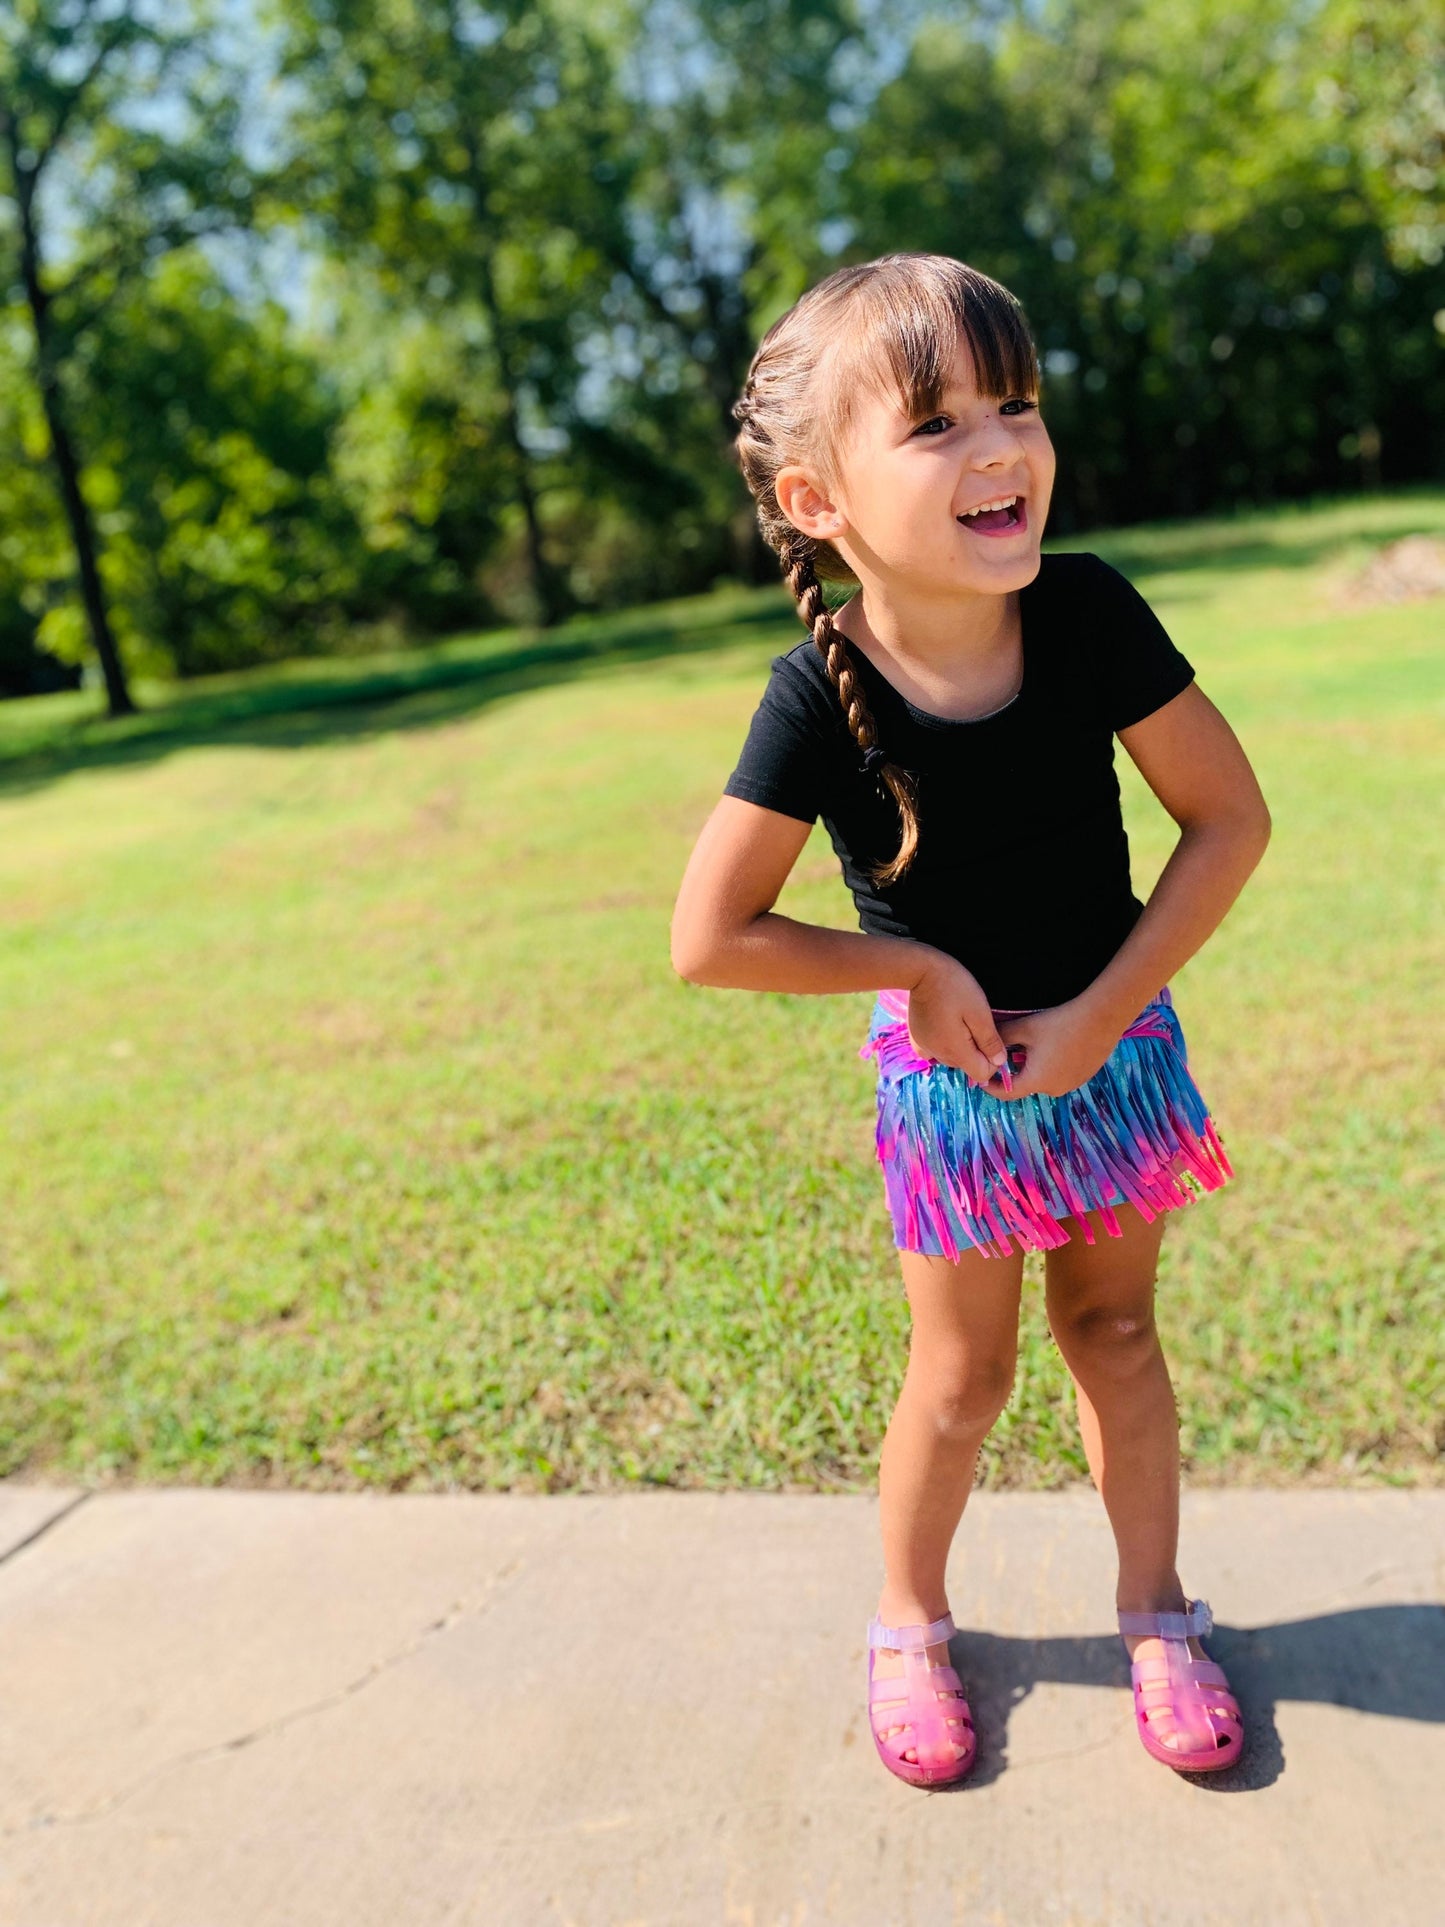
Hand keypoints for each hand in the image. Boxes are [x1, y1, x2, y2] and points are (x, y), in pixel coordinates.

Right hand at [906, 953, 1010, 1084]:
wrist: (922, 971)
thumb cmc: (955, 987)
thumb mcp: (980, 1012)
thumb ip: (990, 1041)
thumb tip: (1000, 1062)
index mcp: (956, 1051)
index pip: (982, 1073)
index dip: (992, 1059)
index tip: (991, 1037)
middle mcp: (938, 1055)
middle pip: (967, 1066)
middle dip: (976, 1050)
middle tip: (974, 1022)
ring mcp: (925, 1048)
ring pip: (952, 1058)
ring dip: (960, 1045)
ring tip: (958, 1019)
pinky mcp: (917, 1039)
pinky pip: (936, 1051)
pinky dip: (944, 1042)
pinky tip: (944, 1024)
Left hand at [991, 999, 1121, 1100]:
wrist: (1100, 1018)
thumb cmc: (1059, 1023)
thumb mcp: (1024, 1028)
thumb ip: (1001, 1037)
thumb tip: (984, 1041)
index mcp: (1036, 1081)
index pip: (1006, 1093)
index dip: (991, 1087)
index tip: (982, 1079)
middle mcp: (1054, 1089)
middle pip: (1026, 1084)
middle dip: (1014, 1071)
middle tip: (1009, 1051)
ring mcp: (1071, 1084)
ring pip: (1044, 1079)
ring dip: (1034, 1067)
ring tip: (1033, 1045)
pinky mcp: (1084, 1077)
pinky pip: (1060, 1075)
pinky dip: (1051, 1065)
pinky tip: (1054, 1045)